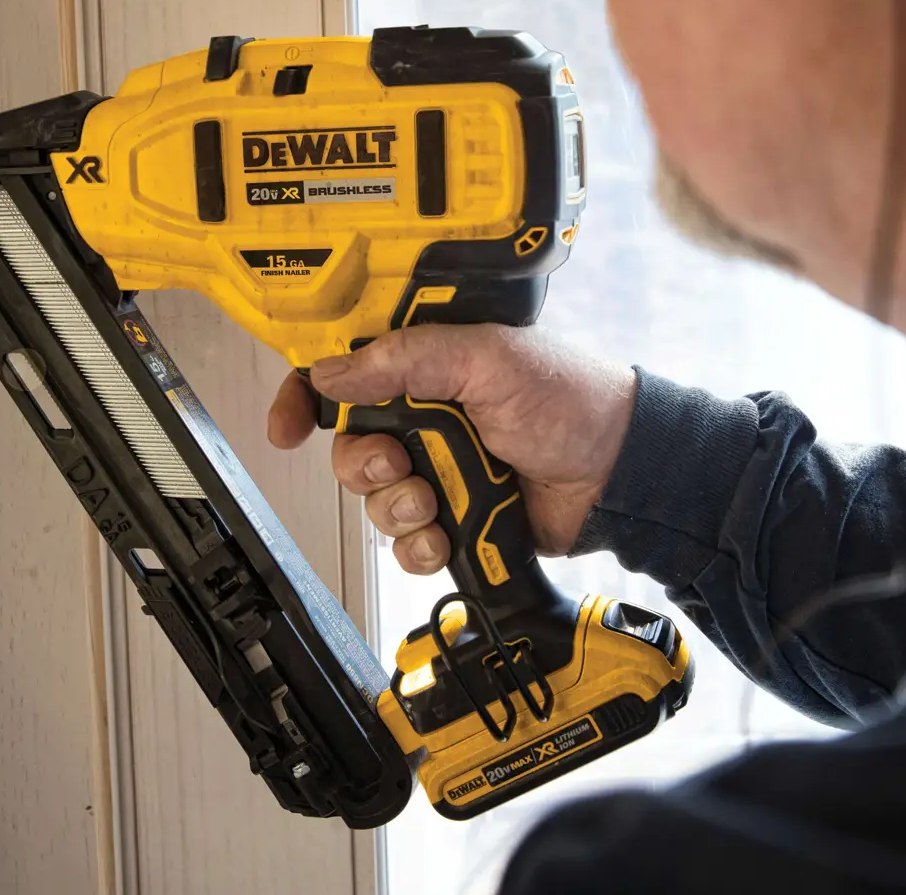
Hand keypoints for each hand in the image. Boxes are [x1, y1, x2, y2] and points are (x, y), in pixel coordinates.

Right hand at [268, 324, 636, 573]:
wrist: (619, 473)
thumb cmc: (570, 399)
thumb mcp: (486, 358)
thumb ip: (405, 359)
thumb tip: (331, 372)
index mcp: (426, 364)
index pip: (343, 372)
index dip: (304, 397)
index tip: (285, 427)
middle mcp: (424, 416)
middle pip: (349, 446)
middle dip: (364, 465)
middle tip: (398, 465)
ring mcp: (438, 469)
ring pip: (374, 500)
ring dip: (396, 508)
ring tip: (435, 504)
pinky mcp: (454, 518)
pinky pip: (405, 544)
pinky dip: (419, 546)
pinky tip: (447, 537)